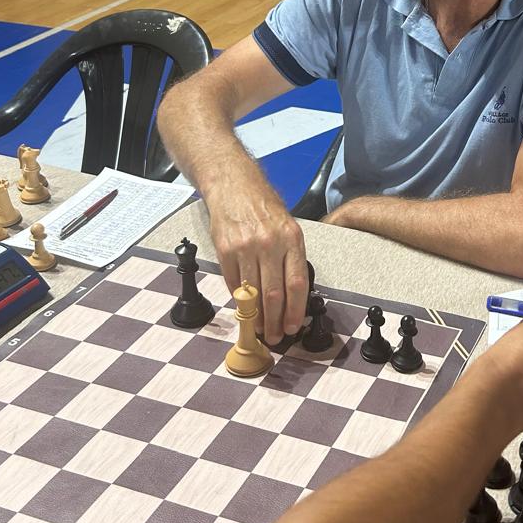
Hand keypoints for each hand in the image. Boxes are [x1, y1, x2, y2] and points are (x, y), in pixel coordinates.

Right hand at [206, 177, 308, 343]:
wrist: (234, 186)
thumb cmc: (263, 207)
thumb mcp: (288, 227)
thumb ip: (291, 258)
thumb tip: (293, 296)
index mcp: (291, 239)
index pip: (297, 284)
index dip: (295, 311)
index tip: (292, 326)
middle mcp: (270, 244)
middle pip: (274, 294)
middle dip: (275, 321)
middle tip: (275, 336)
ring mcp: (246, 247)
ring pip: (253, 293)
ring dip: (256, 317)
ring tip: (259, 329)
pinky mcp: (226, 250)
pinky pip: (233, 284)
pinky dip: (239, 300)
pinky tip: (244, 308)